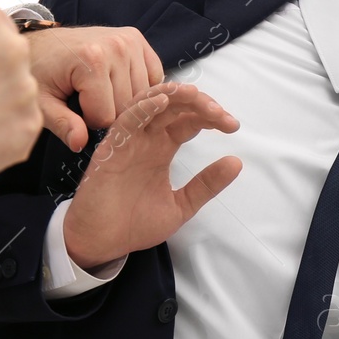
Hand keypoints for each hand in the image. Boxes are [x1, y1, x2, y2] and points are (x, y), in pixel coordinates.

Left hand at [25, 26, 163, 150]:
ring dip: (122, 100)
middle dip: (106, 111)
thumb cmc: (40, 72)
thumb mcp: (42, 103)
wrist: (42, 43)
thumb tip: (80, 143)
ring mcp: (129, 41)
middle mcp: (117, 46)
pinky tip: (117, 83)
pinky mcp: (137, 39)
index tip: (74, 109)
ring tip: (99, 90)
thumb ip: (62, 124)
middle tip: (85, 99)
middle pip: (126, 107)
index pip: (106, 115)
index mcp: (93, 59)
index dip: (88, 120)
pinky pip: (153, 78)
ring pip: (141, 96)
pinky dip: (138, 87)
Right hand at [62, 82, 241, 270]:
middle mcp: (147, 139)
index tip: (232, 125)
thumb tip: (237, 162)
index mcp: (162, 148)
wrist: (101, 243)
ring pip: (150, 104)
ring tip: (196, 94)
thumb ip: (206, 185)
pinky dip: (144, 107)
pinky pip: (127, 120)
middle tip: (220, 114)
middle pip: (174, 106)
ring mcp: (129, 141)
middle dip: (199, 104)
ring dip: (174, 95)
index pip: (189, 120)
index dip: (212, 117)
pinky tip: (162, 101)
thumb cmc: (135, 224)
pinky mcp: (111, 149)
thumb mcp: (181, 205)